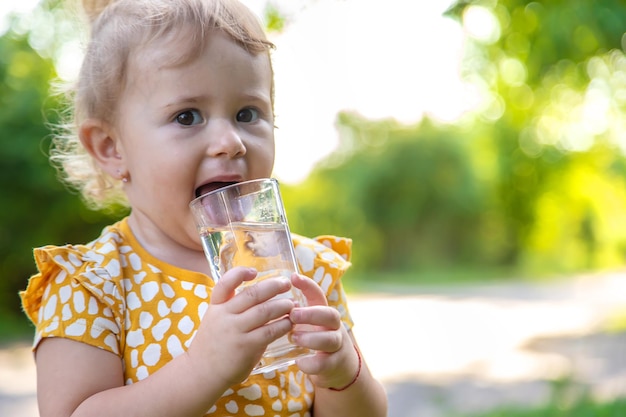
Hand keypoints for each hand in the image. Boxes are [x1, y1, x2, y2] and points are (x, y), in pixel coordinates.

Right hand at [186, 267, 294, 387]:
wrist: (201, 372)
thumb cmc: (213, 344)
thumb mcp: (215, 319)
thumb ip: (232, 307)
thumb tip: (261, 294)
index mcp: (216, 306)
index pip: (226, 283)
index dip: (240, 273)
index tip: (254, 271)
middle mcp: (224, 315)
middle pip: (252, 294)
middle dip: (273, 286)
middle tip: (286, 283)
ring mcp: (235, 331)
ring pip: (264, 311)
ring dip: (282, 305)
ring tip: (291, 304)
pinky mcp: (246, 346)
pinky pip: (269, 331)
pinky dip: (282, 325)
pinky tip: (289, 323)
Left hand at [289, 273, 359, 389]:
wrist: (337, 366)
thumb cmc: (315, 338)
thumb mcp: (308, 323)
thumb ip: (294, 312)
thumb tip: (266, 296)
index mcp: (323, 313)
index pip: (319, 294)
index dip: (308, 285)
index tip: (293, 277)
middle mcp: (333, 327)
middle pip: (331, 315)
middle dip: (312, 314)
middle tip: (293, 314)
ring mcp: (337, 345)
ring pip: (330, 339)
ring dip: (311, 338)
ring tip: (294, 338)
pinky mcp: (335, 364)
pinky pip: (325, 363)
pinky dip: (311, 363)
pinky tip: (299, 362)